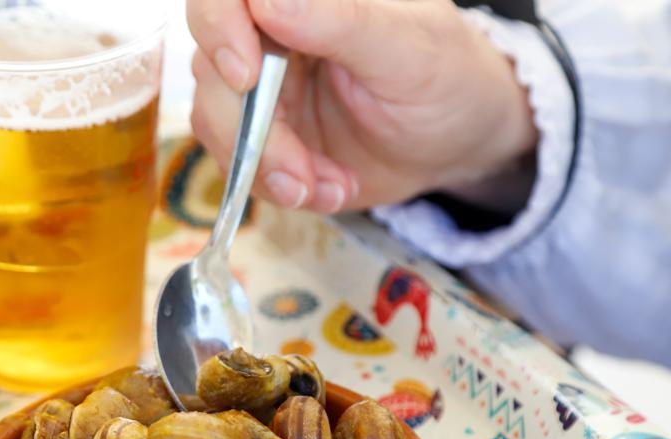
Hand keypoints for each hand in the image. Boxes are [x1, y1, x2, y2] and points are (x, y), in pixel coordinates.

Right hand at [188, 0, 538, 213]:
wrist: (458, 143)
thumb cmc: (447, 78)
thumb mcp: (409, 49)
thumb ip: (341, 21)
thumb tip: (267, 1)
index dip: (219, 27)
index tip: (244, 76)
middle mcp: (272, 32)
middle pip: (212, 66)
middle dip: (251, 131)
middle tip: (299, 173)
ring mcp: (264, 86)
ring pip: (216, 120)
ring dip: (268, 168)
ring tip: (326, 185)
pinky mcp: (265, 135)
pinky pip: (239, 162)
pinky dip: (281, 186)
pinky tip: (329, 187)